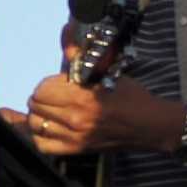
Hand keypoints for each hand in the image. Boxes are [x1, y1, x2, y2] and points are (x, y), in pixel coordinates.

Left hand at [23, 74, 173, 156]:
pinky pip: (43, 145)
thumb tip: (66, 36)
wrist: (150, 126)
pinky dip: (41, 135)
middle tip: (51, 97)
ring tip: (50, 111)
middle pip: (35, 106)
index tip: (56, 84)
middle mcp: (75, 118)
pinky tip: (50, 128)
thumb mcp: (108, 74)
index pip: (43, 90)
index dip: (47, 84)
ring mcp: (75, 137)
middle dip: (41, 98)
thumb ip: (82, 61)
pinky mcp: (77, 150)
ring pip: (35, 124)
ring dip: (39, 115)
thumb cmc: (132, 98)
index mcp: (82, 97)